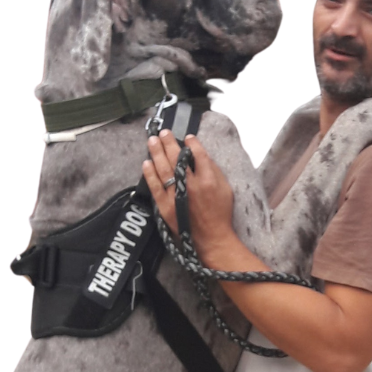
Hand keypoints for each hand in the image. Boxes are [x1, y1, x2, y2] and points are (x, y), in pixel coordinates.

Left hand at [143, 130, 235, 261]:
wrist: (211, 239)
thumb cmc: (220, 214)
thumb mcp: (225, 188)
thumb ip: (213, 170)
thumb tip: (200, 156)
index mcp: (207, 179)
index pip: (197, 154)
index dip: (191, 143)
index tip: (187, 136)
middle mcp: (190, 185)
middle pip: (176, 158)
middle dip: (169, 143)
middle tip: (163, 132)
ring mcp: (176, 196)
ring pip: (163, 169)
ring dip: (156, 153)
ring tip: (152, 140)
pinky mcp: (165, 207)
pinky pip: (155, 187)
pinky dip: (150, 174)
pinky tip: (146, 163)